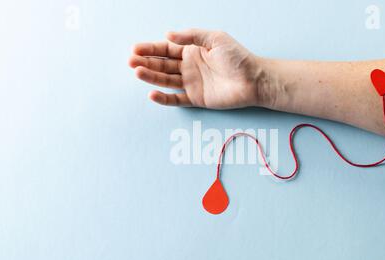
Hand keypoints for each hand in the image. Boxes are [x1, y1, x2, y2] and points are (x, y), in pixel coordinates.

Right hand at [129, 29, 262, 108]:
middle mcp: (188, 67)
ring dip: (151, 77)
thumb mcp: (215, 38)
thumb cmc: (237, 57)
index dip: (150, 49)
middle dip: (146, 61)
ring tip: (137, 72)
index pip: (166, 49)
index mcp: (192, 51)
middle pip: (162, 64)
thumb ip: (191, 36)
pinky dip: (164, 98)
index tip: (135, 48)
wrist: (253, 79)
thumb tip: (168, 35)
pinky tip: (152, 94)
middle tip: (131, 61)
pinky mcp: (196, 98)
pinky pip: (176, 99)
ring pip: (166, 80)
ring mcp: (191, 83)